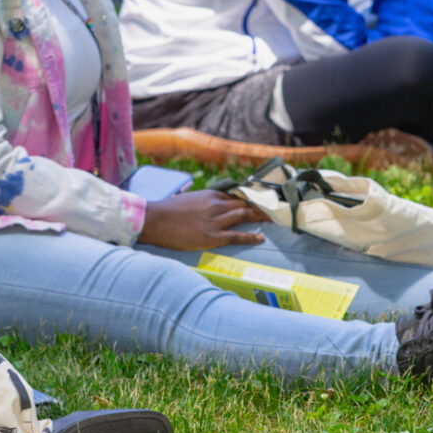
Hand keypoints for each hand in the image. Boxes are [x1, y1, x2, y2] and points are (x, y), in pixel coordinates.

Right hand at [138, 189, 266, 250]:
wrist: (155, 220)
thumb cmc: (168, 211)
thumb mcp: (189, 201)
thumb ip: (203, 203)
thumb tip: (210, 207)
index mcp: (211, 196)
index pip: (237, 195)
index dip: (252, 198)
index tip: (264, 199)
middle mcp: (217, 205)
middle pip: (245, 204)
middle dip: (262, 206)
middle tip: (276, 209)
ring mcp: (216, 221)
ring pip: (244, 216)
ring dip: (261, 217)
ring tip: (274, 220)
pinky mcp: (212, 236)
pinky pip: (237, 236)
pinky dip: (250, 236)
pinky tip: (261, 237)